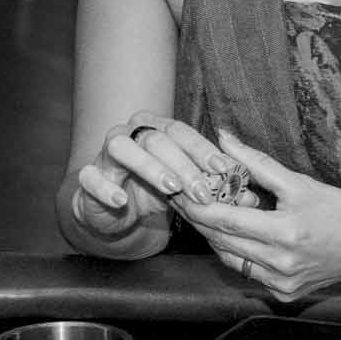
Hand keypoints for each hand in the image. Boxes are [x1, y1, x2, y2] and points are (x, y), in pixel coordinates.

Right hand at [72, 116, 253, 240]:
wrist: (114, 209)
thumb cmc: (154, 191)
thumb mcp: (187, 190)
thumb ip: (216, 190)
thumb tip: (252, 200)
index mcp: (157, 129)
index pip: (182, 132)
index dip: (203, 149)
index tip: (225, 170)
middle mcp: (130, 133)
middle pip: (157, 139)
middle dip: (184, 166)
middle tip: (205, 192)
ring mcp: (106, 153)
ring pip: (123, 148)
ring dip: (149, 167)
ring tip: (171, 189)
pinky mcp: (87, 177)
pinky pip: (90, 176)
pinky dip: (106, 186)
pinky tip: (121, 200)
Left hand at [180, 129, 340, 301]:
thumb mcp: (300, 183)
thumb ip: (257, 162)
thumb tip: (223, 137)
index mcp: (286, 234)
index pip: (225, 221)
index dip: (197, 206)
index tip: (179, 188)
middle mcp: (282, 265)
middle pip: (222, 241)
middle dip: (198, 218)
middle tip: (181, 196)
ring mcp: (283, 284)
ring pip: (230, 258)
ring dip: (214, 236)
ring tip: (203, 211)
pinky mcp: (285, 295)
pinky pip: (247, 272)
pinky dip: (235, 252)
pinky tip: (232, 233)